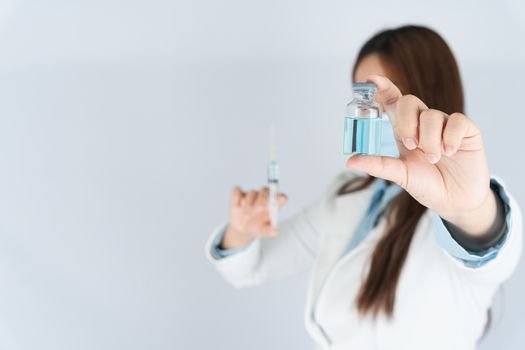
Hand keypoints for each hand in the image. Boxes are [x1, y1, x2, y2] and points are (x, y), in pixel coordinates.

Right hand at [221, 186, 287, 248]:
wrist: (242, 228)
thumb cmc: (256, 227)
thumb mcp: (263, 231)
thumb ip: (269, 231)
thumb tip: (275, 231)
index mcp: (273, 205)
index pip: (281, 197)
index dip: (281, 197)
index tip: (282, 199)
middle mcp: (263, 196)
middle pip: (265, 190)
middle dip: (262, 199)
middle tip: (259, 209)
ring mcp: (251, 194)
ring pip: (252, 192)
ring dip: (249, 204)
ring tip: (246, 216)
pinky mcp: (239, 194)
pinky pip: (237, 191)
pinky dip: (237, 197)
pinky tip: (238, 206)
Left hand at [346, 75, 496, 235]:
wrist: (455, 201)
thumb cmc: (427, 185)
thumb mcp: (400, 175)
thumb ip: (378, 165)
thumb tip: (350, 159)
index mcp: (404, 129)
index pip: (392, 101)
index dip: (382, 88)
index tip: (369, 80)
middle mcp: (423, 123)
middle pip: (409, 102)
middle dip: (406, 121)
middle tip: (410, 145)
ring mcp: (444, 124)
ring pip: (432, 115)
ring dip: (429, 140)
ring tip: (433, 159)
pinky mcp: (467, 130)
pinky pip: (457, 121)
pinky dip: (450, 137)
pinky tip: (450, 152)